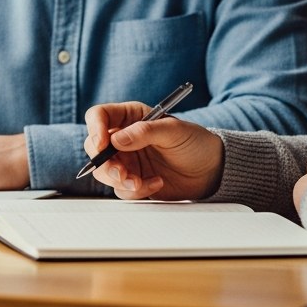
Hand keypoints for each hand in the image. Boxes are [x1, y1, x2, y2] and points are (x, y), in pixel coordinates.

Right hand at [83, 102, 223, 199]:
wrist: (211, 170)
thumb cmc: (195, 143)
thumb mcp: (174, 131)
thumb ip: (145, 131)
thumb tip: (116, 140)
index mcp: (130, 117)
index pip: (99, 116)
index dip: (95, 129)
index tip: (103, 145)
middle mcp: (123, 138)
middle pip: (94, 147)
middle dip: (104, 162)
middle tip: (122, 173)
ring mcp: (126, 160)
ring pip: (103, 171)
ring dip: (119, 180)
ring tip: (141, 182)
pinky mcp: (132, 180)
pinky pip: (121, 189)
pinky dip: (137, 190)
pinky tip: (157, 183)